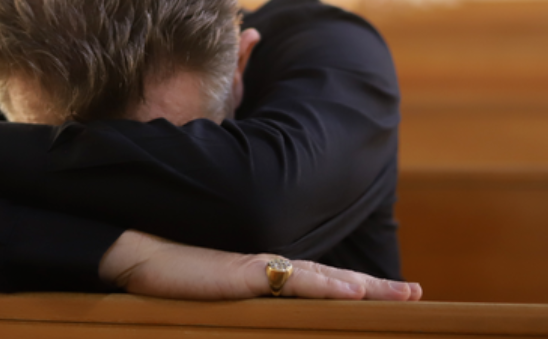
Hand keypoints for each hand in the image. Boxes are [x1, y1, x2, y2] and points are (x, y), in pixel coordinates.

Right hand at [99, 230, 421, 300]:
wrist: (130, 251)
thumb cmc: (161, 275)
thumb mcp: (208, 294)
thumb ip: (235, 296)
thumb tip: (245, 295)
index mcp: (261, 273)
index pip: (316, 280)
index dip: (352, 287)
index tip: (387, 292)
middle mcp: (267, 267)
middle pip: (332, 278)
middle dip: (376, 288)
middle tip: (417, 293)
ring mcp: (258, 269)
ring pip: (324, 278)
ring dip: (365, 287)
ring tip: (403, 294)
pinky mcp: (243, 274)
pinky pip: (294, 281)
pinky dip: (327, 286)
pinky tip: (354, 292)